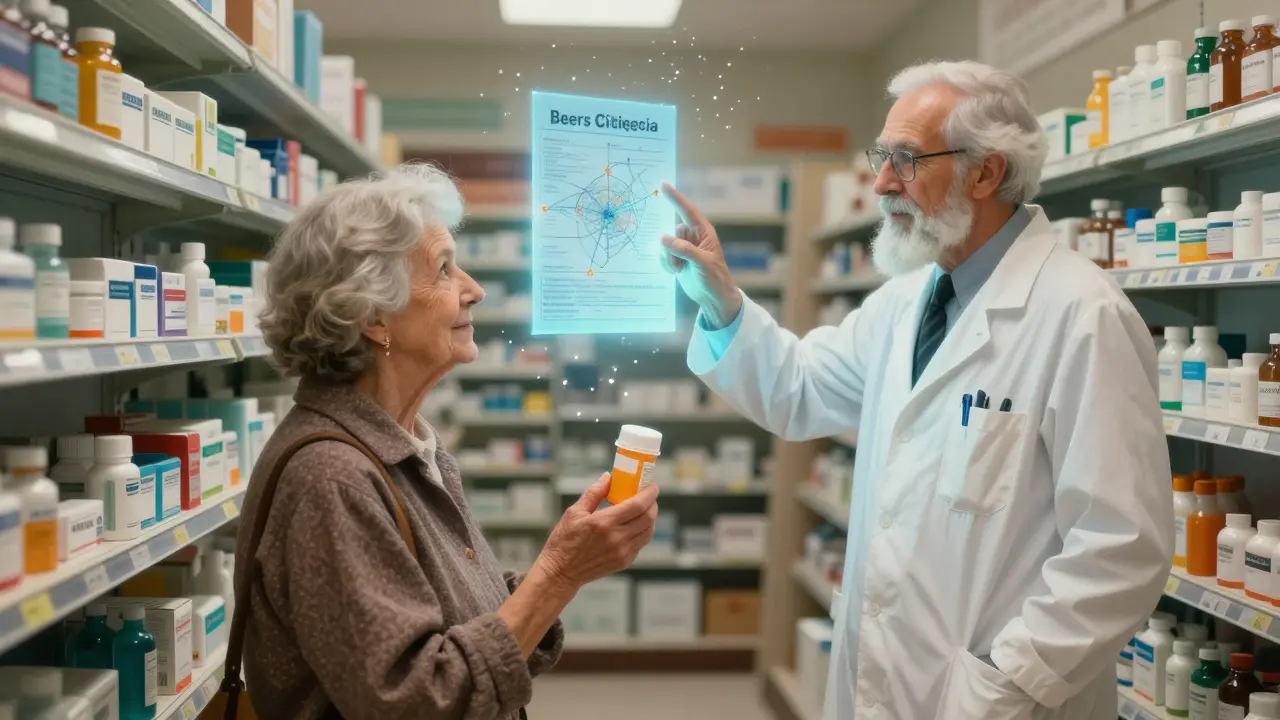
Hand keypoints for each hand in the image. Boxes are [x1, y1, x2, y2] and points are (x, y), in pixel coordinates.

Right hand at [535, 473, 658, 588]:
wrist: (562, 571)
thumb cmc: (564, 541)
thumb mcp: (574, 512)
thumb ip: (594, 493)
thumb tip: (608, 477)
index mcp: (604, 522)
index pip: (638, 505)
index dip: (649, 493)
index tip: (651, 486)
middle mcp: (617, 538)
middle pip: (648, 517)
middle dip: (652, 503)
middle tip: (648, 495)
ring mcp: (622, 552)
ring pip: (648, 531)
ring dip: (650, 517)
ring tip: (644, 509)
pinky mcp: (624, 562)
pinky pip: (641, 543)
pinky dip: (644, 531)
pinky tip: (636, 524)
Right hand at [660, 183, 742, 327]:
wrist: (713, 297)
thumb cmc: (714, 278)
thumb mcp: (702, 263)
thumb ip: (684, 250)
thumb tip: (664, 238)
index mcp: (703, 232)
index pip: (687, 211)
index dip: (675, 198)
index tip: (663, 185)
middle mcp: (692, 237)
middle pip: (672, 231)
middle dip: (671, 247)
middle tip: (679, 263)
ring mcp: (683, 248)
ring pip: (665, 244)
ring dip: (668, 258)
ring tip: (679, 269)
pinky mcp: (677, 258)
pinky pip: (663, 255)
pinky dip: (666, 263)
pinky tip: (676, 272)